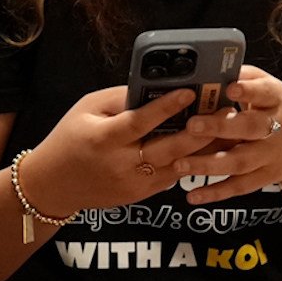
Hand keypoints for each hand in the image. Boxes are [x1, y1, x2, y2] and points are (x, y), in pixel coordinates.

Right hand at [19, 86, 214, 216]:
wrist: (54, 185)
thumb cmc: (70, 138)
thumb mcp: (87, 109)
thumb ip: (121, 99)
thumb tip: (156, 85)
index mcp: (104, 139)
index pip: (140, 121)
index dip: (166, 106)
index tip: (190, 90)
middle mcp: (121, 164)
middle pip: (169, 148)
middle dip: (200, 129)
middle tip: (225, 111)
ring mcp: (134, 184)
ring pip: (178, 165)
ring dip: (204, 148)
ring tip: (226, 128)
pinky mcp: (142, 195)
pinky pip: (172, 176)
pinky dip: (191, 161)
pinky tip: (209, 146)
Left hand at [171, 66, 281, 204]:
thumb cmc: (278, 109)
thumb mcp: (268, 87)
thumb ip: (242, 77)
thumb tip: (209, 67)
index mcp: (276, 99)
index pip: (264, 92)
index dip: (249, 90)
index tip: (230, 87)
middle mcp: (275, 128)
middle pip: (250, 128)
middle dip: (221, 127)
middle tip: (192, 124)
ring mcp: (270, 156)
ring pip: (241, 161)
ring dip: (210, 164)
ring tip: (181, 164)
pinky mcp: (265, 177)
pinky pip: (239, 186)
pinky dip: (216, 193)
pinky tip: (193, 196)